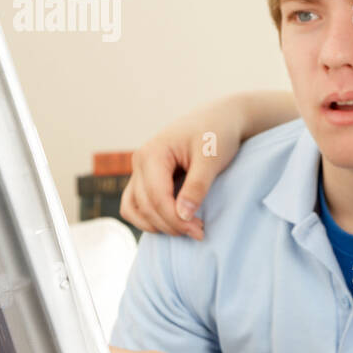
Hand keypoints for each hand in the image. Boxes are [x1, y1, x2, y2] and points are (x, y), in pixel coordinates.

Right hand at [119, 99, 244, 239]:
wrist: (219, 119)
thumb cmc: (217, 134)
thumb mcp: (211, 159)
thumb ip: (197, 186)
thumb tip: (182, 215)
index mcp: (153, 153)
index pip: (156, 196)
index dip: (175, 219)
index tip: (199, 230)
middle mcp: (140, 161)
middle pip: (145, 205)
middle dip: (171, 225)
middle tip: (199, 233)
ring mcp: (140, 170)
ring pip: (133, 208)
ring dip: (156, 225)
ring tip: (186, 230)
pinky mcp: (146, 177)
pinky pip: (135, 204)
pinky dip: (148, 218)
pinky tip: (173, 224)